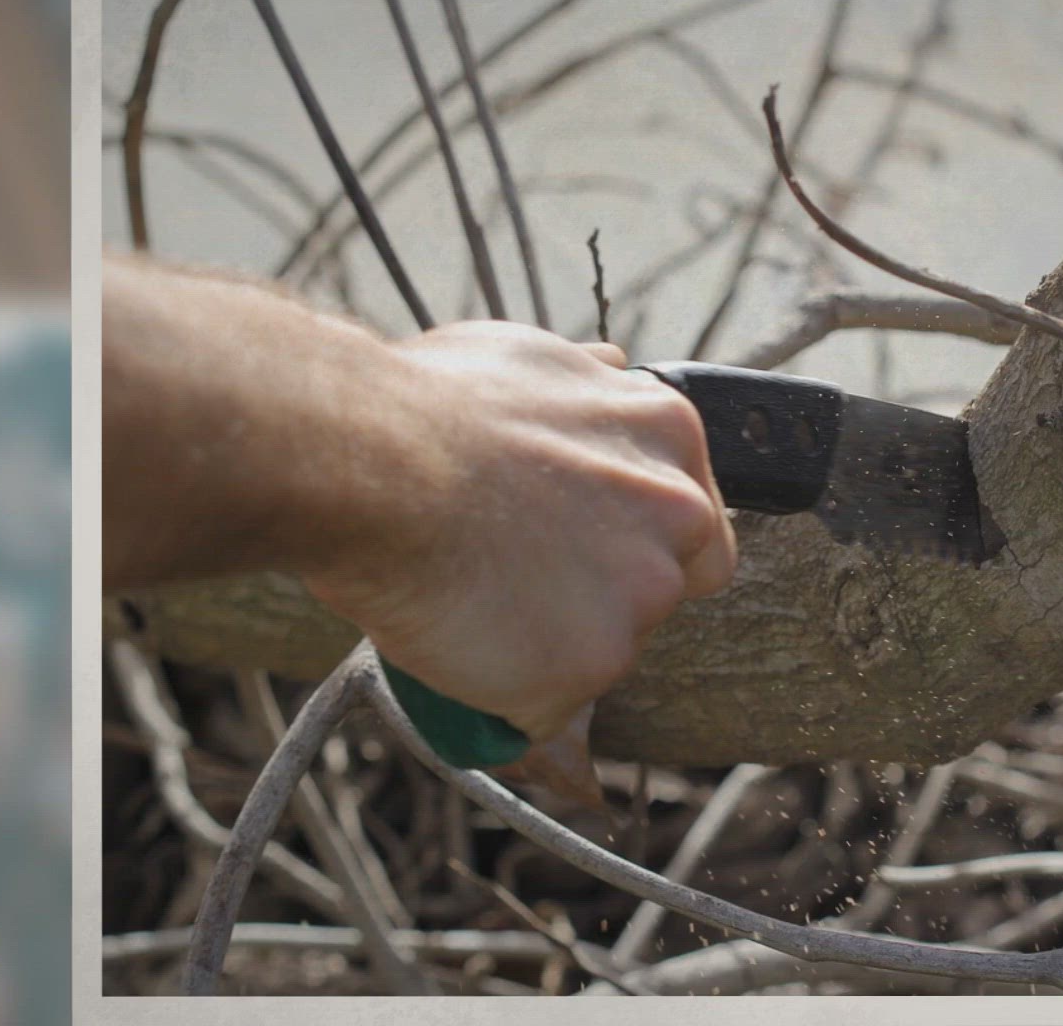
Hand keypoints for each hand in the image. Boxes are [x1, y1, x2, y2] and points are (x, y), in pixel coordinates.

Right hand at [303, 322, 735, 778]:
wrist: (368, 459)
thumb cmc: (427, 403)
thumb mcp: (531, 358)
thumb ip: (589, 385)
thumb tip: (613, 371)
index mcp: (668, 434)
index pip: (694, 513)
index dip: (640, 538)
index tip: (587, 548)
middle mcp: (679, 515)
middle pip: (667, 584)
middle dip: (607, 594)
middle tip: (527, 585)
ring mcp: (643, 594)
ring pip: (608, 648)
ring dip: (552, 645)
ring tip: (470, 609)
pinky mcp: (593, 663)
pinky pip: (551, 705)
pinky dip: (507, 697)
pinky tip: (457, 654)